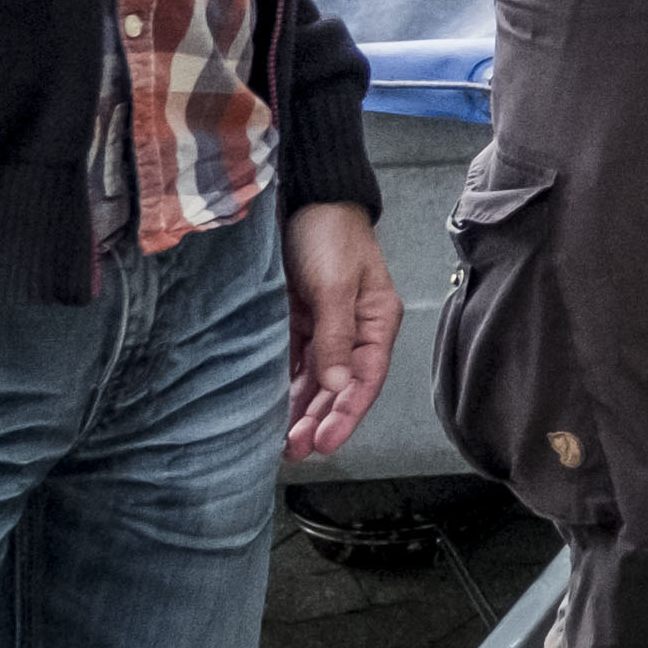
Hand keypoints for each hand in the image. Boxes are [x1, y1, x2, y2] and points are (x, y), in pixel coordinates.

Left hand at [279, 199, 399, 461]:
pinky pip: (291, 366)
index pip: (366, 379)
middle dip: (320, 421)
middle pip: (340, 388)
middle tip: (297, 451)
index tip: (326, 442)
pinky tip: (271, 412)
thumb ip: (336, 336)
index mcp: (375, 322)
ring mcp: (324, 329)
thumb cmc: (329, 232)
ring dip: (301, 412)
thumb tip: (339, 387)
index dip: (347, 415)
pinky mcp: (297, 323)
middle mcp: (353, 331)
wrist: (303, 197)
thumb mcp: (336, 283)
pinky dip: (283, 390)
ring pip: (314, 382)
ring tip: (284, 443)